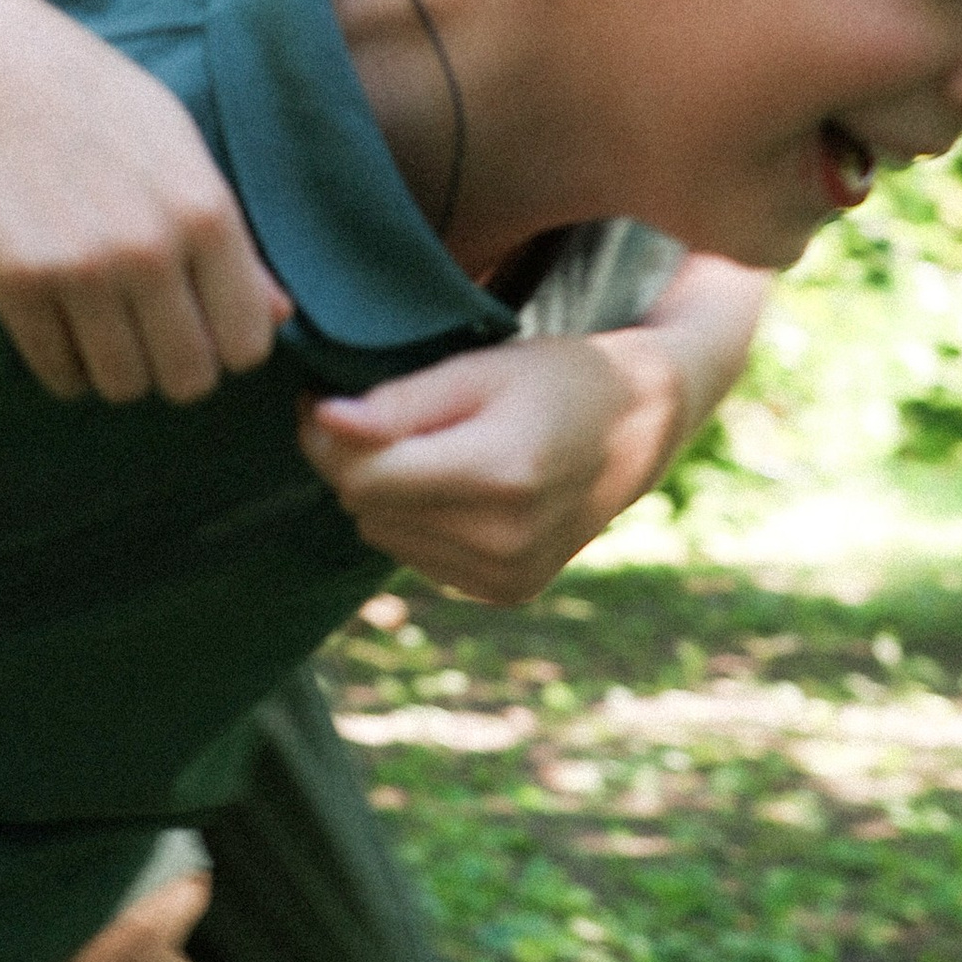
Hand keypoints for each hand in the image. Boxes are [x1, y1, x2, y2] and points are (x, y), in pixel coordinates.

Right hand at [0, 0, 289, 404]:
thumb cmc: (93, 101)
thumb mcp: (179, 149)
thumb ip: (231, 240)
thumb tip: (278, 316)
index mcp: (205, 212)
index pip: (247, 343)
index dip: (226, 343)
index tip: (200, 322)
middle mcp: (149, 249)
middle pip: (187, 380)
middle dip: (173, 367)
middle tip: (149, 334)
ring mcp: (79, 270)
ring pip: (122, 386)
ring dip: (116, 370)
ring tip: (103, 328)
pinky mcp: (13, 283)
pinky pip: (57, 374)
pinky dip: (64, 364)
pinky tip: (61, 324)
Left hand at [296, 256, 765, 601]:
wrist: (639, 427)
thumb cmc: (557, 380)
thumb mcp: (480, 369)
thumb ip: (400, 401)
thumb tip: (322, 420)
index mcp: (501, 473)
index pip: (363, 476)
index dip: (326, 437)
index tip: (321, 399)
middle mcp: (506, 538)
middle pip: (366, 507)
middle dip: (355, 461)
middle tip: (378, 416)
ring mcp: (509, 575)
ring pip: (382, 535)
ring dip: (386, 493)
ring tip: (432, 448)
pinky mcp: (508, 592)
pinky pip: (416, 557)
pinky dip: (417, 521)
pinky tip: (456, 487)